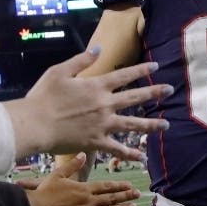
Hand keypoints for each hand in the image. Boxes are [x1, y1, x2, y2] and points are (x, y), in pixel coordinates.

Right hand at [3, 48, 171, 160]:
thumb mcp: (60, 71)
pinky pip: (118, 149)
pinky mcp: (96, 142)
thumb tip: (98, 48)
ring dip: (152, 125)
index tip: (156, 66)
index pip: (125, 75)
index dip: (142, 70)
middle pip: (135, 98)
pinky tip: (142, 157)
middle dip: (155, 93)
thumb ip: (81, 60)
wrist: (36, 124)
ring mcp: (103, 125)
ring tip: (166, 125)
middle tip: (170, 90)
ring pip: (133, 125)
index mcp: (96, 85)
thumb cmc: (43, 97)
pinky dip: (130, 154)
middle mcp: (104, 104)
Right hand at [4, 153, 140, 205]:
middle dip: (125, 196)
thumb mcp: (58, 175)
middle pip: (111, 199)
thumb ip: (73, 165)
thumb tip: (83, 154)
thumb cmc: (45, 192)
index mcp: (84, 189)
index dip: (119, 186)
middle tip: (137, 194)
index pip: (106, 187)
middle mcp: (88, 202)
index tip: (129, 185)